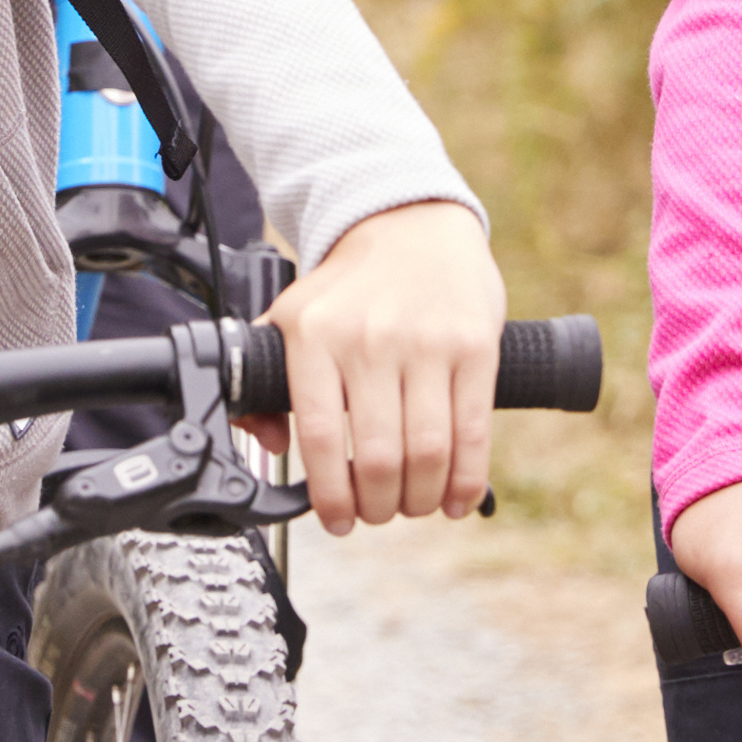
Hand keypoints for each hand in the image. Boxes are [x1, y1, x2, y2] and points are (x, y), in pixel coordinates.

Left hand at [261, 199, 504, 533]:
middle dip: (380, 506)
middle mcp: (369, 338)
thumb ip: (267, 382)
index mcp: (315, 335)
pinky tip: (457, 498)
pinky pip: (473, 430)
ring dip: (422, 499)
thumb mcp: (293, 316)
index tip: (338, 520)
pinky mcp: (474, 346)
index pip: (322, 439)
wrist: (413, 221)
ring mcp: (426, 342)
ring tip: (414, 504)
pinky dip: (467, 480)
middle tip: (378, 513)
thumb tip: (267, 444)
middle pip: (380, 457)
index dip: (332, 496)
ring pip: (428, 452)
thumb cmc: (350, 284)